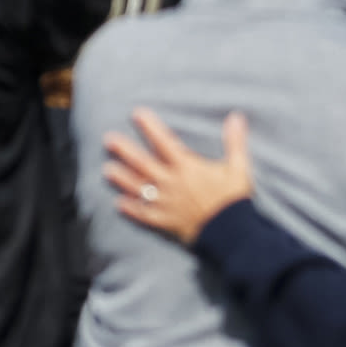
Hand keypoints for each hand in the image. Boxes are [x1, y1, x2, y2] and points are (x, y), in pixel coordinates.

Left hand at [102, 109, 253, 242]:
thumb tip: (236, 116)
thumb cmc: (233, 199)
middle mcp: (171, 183)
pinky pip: (143, 214)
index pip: (164, 142)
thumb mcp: (238, 167)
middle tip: (108, 139)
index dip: (150, 126)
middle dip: (124, 150)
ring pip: (138, 188)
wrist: (231, 233)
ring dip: (121, 178)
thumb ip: (235, 141)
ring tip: (106, 169)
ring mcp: (165, 203)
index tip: (136, 113)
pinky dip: (131, 209)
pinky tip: (119, 203)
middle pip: (142, 163)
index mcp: (187, 168)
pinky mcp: (165, 221)